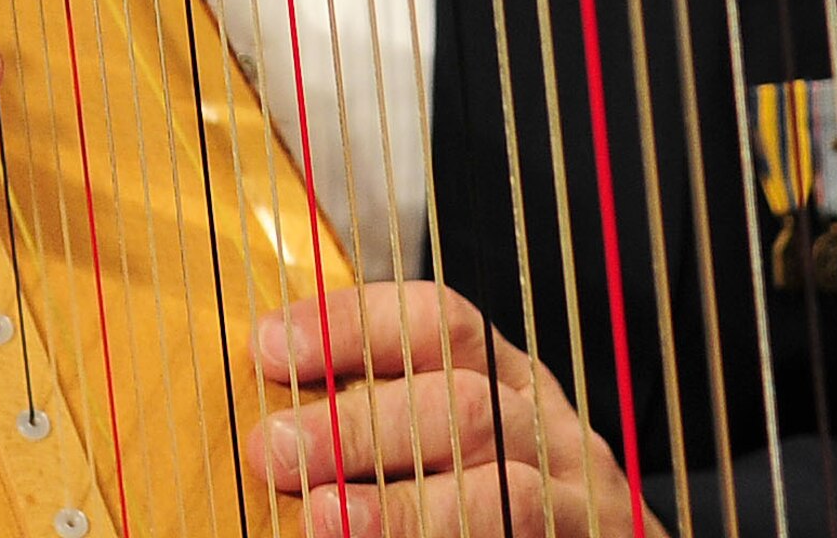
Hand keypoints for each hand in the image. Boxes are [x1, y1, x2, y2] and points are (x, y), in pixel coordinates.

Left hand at [246, 285, 667, 536]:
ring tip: (324, 519)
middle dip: (358, 426)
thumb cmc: (488, 492)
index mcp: (500, 374)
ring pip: (501, 494)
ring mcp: (577, 501)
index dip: (349, 324)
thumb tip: (259, 398)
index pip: (436, 320)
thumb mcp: (442, 434)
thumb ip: (374, 414)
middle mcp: (543, 426)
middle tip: (271, 449)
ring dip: (404, 509)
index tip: (268, 345)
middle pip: (459, 405)